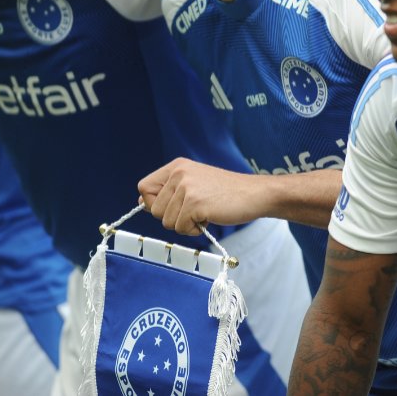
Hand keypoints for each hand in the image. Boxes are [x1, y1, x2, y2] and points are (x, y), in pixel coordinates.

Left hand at [138, 158, 267, 235]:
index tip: (170, 208)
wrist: (254, 194)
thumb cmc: (226, 193)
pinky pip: (181, 228)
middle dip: (172, 218)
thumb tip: (142, 203)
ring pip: (167, 222)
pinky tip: (209, 218)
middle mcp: (179, 173)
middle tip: (194, 211)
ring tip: (204, 213)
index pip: (144, 187)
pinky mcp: (195, 203)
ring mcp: (187, 188)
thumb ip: (170, 191)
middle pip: (154, 209)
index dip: (152, 203)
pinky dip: (195, 230)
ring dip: (185, 225)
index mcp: (177, 166)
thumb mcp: (194, 183)